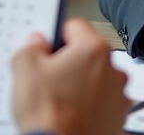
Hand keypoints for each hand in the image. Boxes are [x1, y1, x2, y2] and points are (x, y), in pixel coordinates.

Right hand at [10, 19, 130, 134]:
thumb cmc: (48, 115)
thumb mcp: (25, 70)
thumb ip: (30, 47)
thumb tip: (36, 44)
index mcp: (93, 49)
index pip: (75, 25)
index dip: (56, 35)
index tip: (47, 46)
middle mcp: (113, 69)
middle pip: (87, 53)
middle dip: (68, 61)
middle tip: (47, 77)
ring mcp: (118, 95)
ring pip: (96, 78)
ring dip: (80, 84)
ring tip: (58, 100)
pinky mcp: (118, 117)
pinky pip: (102, 101)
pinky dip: (89, 104)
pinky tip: (70, 113)